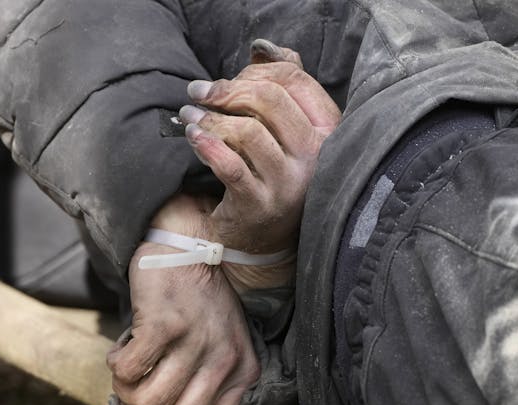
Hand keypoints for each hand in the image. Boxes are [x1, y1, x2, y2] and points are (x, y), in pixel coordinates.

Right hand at [107, 195, 258, 404]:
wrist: (190, 245)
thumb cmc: (196, 306)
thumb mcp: (215, 349)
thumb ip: (199, 393)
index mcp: (241, 374)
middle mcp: (224, 362)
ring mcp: (196, 342)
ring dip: (124, 398)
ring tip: (126, 375)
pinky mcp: (165, 324)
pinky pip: (126, 373)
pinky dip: (115, 368)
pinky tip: (123, 349)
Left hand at [181, 42, 341, 256]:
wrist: (263, 241)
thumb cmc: (270, 175)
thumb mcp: (284, 133)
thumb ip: (281, 89)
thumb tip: (262, 50)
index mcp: (327, 132)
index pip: (295, 80)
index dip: (255, 72)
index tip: (224, 80)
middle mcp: (316, 158)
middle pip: (271, 100)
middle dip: (227, 90)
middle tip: (198, 93)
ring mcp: (290, 184)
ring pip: (248, 131)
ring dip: (211, 118)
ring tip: (189, 117)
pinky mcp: (261, 205)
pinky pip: (230, 166)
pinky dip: (207, 145)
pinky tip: (193, 138)